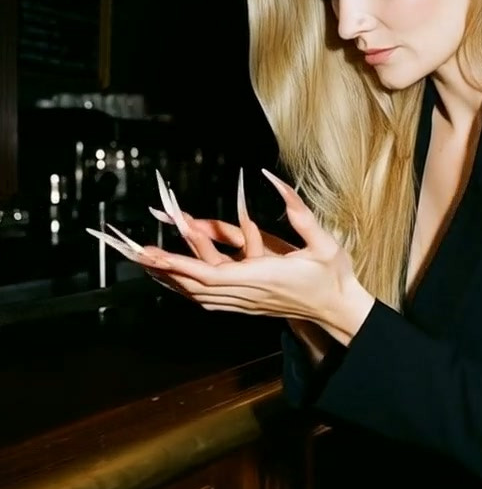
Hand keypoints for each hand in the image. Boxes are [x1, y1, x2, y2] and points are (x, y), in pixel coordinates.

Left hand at [138, 169, 373, 346]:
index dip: (178, 263)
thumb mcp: (322, 240)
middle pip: (195, 286)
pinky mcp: (249, 306)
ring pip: (199, 296)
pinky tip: (176, 283)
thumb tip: (272, 179)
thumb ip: (298, 210)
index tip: (153, 253)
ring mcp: (247, 303)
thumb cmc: (333, 275)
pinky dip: (187, 290)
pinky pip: (209, 302)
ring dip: (171, 281)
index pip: (210, 273)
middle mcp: (250, 293)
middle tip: (135, 254)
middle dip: (163, 269)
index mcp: (263, 276)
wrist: (339, 309)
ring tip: (147, 265)